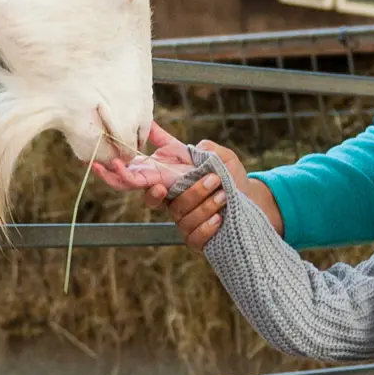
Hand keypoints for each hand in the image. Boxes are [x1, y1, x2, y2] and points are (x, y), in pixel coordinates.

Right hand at [89, 124, 282, 248]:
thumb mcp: (218, 156)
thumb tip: (179, 135)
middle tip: (183, 184)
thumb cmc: (230, 176)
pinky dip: (207, 226)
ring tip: (223, 192)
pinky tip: (219, 218)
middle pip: (153, 200)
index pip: (137, 179)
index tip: (134, 175)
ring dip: (202, 202)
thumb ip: (198, 147)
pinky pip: (194, 236)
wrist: (252, 199)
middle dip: (166, 193)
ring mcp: (182, 222)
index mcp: (167, 179)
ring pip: (180, 215)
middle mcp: (170, 201)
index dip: (122, 176)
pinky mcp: (195, 239)